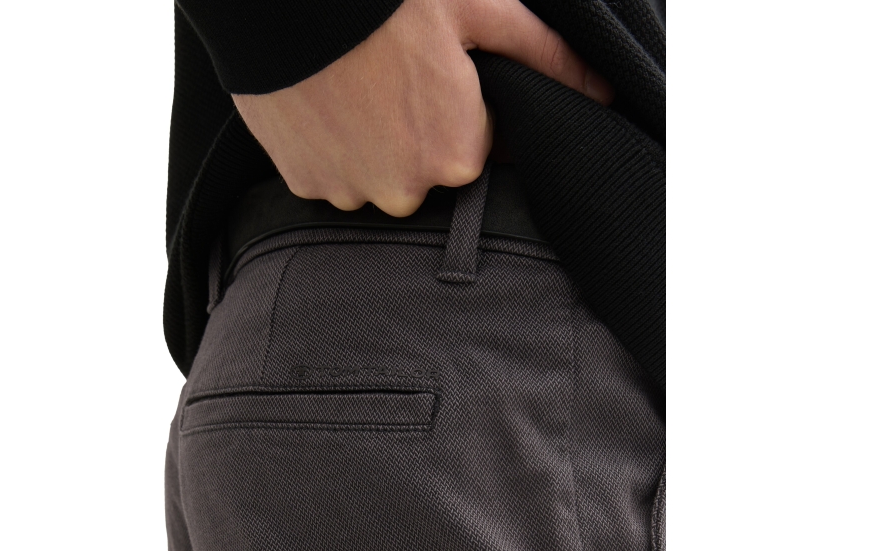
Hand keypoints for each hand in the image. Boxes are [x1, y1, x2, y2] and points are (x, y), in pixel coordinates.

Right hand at [232, 0, 612, 216]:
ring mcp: (348, 190)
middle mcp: (405, 190)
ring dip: (370, 141)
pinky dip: (329, 144)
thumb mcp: (481, 12)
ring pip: (375, 173)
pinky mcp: (302, 181)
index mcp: (458, 156)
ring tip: (356, 82)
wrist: (289, 2)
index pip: (477, 145)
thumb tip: (603, 92)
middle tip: (394, 72)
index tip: (435, 71)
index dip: (460, 105)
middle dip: (416, 128)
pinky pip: (329, 172)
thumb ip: (545, 57)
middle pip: (426, 167)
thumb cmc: (391, 2)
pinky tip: (326, 98)